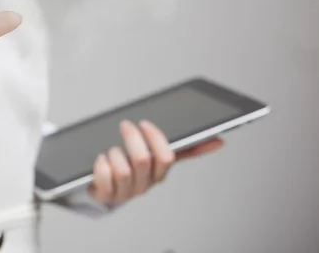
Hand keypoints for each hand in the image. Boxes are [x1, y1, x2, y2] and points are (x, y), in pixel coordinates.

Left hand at [89, 120, 223, 205]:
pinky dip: (101, 165)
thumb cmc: (133, 168)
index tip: (145, 124)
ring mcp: (125, 192)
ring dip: (114, 154)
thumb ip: (185, 149)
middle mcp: (145, 185)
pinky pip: (103, 179)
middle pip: (143, 160)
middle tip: (125, 125)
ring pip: (123, 170)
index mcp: (159, 174)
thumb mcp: (158, 157)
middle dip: (132, 138)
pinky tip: (100, 160)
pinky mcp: (106, 195)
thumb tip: (218, 141)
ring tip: (111, 150)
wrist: (105, 188)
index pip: (166, 158)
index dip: (155, 138)